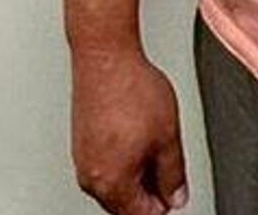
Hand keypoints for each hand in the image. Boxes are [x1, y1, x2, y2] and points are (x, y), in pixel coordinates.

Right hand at [70, 48, 190, 213]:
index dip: (164, 204)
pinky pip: (104, 165)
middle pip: (125, 205)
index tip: (175, 192)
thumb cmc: (131, 90)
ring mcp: (83, 160)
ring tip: (154, 144)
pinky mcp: (81, 142)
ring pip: (115, 185)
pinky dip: (123, 160)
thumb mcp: (168, 137)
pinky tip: (137, 136)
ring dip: (136, 175)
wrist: (105, 57)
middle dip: (149, 191)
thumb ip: (174, 175)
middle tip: (169, 167)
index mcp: (112, 183)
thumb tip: (176, 196)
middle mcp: (91, 177)